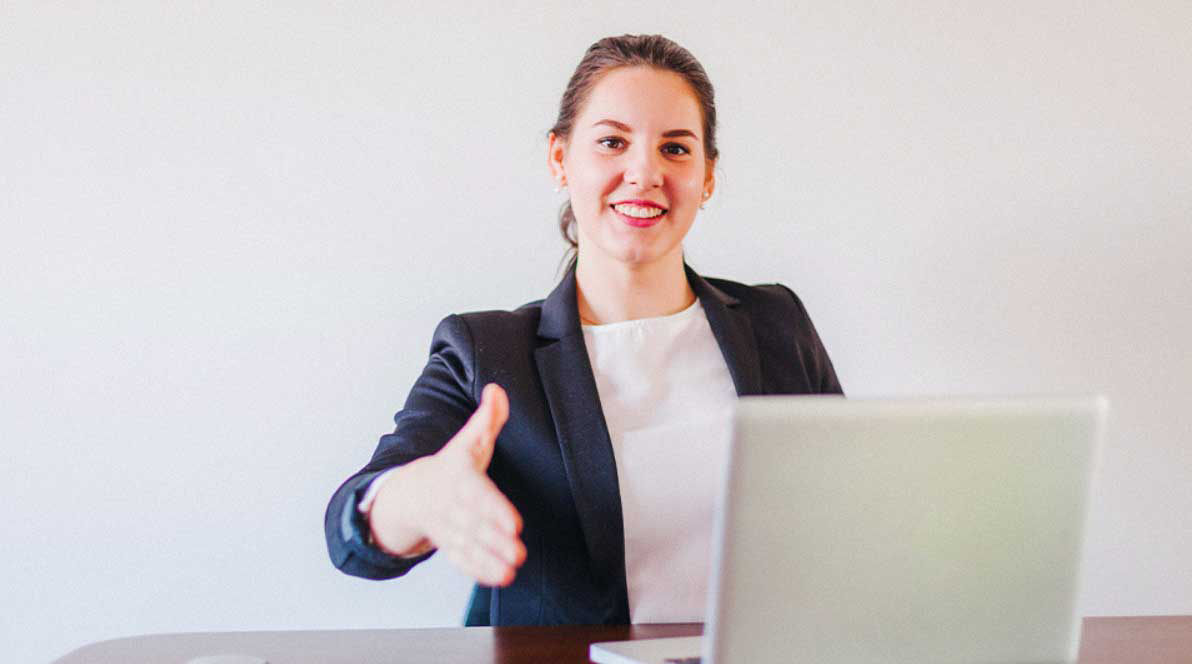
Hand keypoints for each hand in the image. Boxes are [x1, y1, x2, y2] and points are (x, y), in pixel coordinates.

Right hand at [368, 383, 526, 586]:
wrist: (411, 492)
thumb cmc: (452, 465)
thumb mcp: (469, 439)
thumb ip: (487, 418)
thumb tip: (497, 390)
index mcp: (457, 476)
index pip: (477, 494)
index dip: (494, 509)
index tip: (514, 523)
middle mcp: (451, 504)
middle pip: (473, 524)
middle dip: (494, 541)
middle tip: (518, 553)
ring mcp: (448, 527)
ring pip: (468, 545)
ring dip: (488, 560)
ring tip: (512, 570)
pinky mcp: (450, 544)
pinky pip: (461, 559)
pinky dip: (478, 570)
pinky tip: (499, 578)